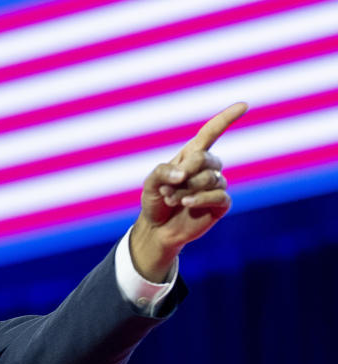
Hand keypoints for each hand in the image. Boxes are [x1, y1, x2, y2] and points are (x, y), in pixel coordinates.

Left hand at [130, 102, 247, 281]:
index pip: (211, 132)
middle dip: (185, 172)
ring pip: (209, 180)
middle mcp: (206, 168)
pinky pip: (218, 195)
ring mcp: (216, 185)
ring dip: (186, 190)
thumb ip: (162, 172)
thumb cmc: (155, 201)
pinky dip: (200, 199)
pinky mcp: (220, 204)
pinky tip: (186, 204)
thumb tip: (182, 174)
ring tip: (171, 198)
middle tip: (167, 187)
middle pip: (206, 158)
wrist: (157, 229)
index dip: (226, 119)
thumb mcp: (150, 184)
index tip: (244, 105)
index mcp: (191, 156)